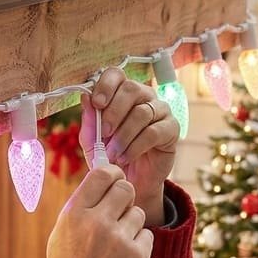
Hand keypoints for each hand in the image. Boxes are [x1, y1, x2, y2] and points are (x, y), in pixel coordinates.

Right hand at [38, 163, 153, 257]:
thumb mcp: (61, 238)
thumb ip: (81, 210)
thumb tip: (104, 181)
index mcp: (73, 215)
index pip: (102, 174)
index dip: (112, 175)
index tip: (114, 182)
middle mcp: (96, 223)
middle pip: (125, 188)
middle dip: (124, 198)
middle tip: (117, 214)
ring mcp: (119, 241)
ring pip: (137, 214)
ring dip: (130, 225)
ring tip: (113, 248)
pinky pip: (146, 237)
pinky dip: (138, 247)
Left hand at [79, 67, 178, 225]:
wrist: (129, 183)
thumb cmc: (111, 158)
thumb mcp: (93, 142)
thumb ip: (90, 121)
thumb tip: (85, 96)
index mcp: (122, 94)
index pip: (117, 75)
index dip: (106, 85)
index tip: (97, 104)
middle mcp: (144, 97)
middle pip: (131, 89)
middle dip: (114, 112)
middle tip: (104, 134)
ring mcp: (160, 111)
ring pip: (142, 112)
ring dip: (123, 136)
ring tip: (112, 154)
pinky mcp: (171, 129)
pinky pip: (153, 132)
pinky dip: (135, 147)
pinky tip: (124, 158)